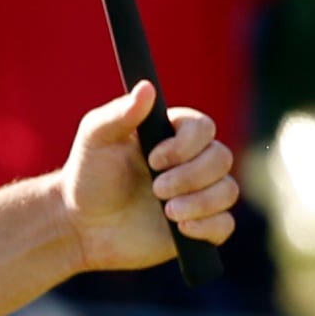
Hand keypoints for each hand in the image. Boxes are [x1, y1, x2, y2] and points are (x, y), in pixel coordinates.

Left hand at [63, 82, 237, 272]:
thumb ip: (119, 113)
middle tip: (155, 189)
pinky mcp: (201, 225)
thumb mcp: (95, 139)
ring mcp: (198, 193)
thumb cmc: (89, 176)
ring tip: (167, 212)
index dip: (185, 145)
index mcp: (170, 134)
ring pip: (228, 191)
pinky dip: (207, 226)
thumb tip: (147, 87)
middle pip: (222, 157)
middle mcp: (191, 161)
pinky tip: (181, 228)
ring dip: (199, 202)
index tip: (153, 159)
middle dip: (190, 176)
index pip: (203, 127)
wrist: (85, 226)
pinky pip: (225, 224)